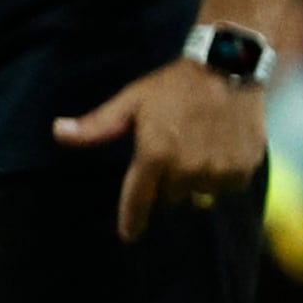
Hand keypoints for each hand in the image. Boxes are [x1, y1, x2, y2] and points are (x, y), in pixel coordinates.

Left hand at [55, 58, 267, 240]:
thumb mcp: (130, 102)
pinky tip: (219, 149)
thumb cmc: (172, 85)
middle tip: (173, 149)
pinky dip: (222, 175)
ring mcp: (217, 171)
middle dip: (166, 181)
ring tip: (198, 147)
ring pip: (200, 194)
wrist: (227, 67)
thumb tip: (57, 132)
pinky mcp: (244, 169)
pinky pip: (227, 187)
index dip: (132, 220)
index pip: (138, 200)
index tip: (130, 235)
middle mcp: (186, 169)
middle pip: (170, 197)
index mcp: (154, 156)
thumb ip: (96, 126)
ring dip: (196, 179)